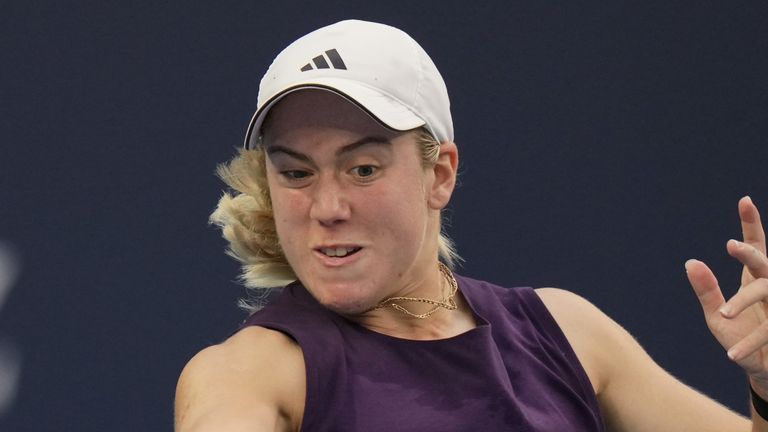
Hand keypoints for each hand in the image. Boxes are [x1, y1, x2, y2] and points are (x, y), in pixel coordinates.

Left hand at [687, 196, 767, 389]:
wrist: (763, 369)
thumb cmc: (740, 336)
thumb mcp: (717, 315)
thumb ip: (706, 289)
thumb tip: (690, 261)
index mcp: (754, 281)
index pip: (755, 248)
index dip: (751, 224)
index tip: (744, 200)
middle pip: (764, 264)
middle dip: (750, 254)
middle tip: (731, 244)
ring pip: (764, 293)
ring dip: (743, 302)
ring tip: (724, 314)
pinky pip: (765, 335)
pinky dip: (747, 346)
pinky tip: (731, 354)